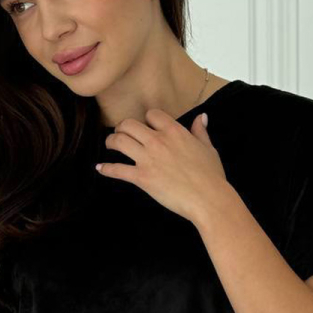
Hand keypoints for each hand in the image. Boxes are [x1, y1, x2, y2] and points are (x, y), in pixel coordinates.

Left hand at [96, 107, 228, 222]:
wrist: (208, 198)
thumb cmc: (211, 175)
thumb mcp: (208, 149)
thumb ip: (200, 131)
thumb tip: (201, 117)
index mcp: (174, 131)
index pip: (151, 114)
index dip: (147, 119)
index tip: (146, 127)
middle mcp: (158, 141)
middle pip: (129, 124)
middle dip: (122, 127)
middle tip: (121, 134)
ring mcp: (147, 159)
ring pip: (119, 141)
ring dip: (111, 141)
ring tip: (110, 145)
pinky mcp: (141, 177)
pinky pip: (117, 169)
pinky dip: (106, 168)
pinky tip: (100, 168)